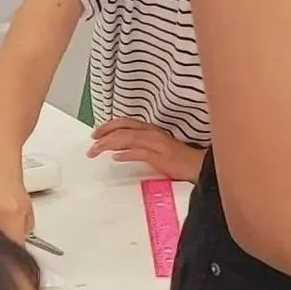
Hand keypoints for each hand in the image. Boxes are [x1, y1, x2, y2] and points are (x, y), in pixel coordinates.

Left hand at [88, 122, 204, 181]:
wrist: (199, 166)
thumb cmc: (178, 159)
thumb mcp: (155, 150)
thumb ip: (138, 148)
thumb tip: (118, 153)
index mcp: (151, 130)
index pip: (125, 122)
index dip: (108, 126)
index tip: (95, 134)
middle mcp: (152, 133)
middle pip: (123, 128)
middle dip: (104, 133)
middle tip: (91, 142)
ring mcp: (156, 143)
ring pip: (127, 138)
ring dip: (109, 144)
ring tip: (96, 151)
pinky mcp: (160, 156)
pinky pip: (139, 152)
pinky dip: (126, 154)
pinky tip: (116, 158)